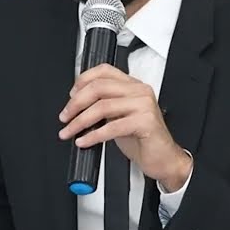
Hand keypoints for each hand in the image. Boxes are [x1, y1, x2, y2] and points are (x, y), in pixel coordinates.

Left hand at [58, 64, 192, 189]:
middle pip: (99, 87)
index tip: (71, 96)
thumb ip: (104, 105)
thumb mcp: (120, 117)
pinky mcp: (146, 122)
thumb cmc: (143, 139)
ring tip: (70, 131)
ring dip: (80, 121)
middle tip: (65, 117)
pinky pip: (112, 126)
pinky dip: (93, 135)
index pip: (104, 71)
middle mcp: (140, 91)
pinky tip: (85, 141)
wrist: (164, 159)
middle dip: (76, 103)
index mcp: (133, 86)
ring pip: (102, 106)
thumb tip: (77, 104)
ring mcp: (144, 105)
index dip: (82, 81)